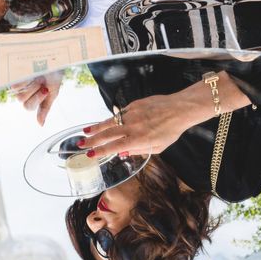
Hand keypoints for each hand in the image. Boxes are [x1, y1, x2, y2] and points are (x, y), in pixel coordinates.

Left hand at [10, 71, 62, 125]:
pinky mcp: (14, 78)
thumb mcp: (52, 94)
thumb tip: (40, 125)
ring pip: (17, 92)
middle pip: (22, 100)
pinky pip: (14, 83)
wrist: (52, 60)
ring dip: (29, 84)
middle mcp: (23, 95)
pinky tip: (31, 73)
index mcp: (33, 101)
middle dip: (33, 90)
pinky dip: (24, 78)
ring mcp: (18, 86)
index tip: (46, 89)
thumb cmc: (53, 78)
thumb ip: (45, 109)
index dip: (36, 98)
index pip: (28, 107)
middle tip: (41, 81)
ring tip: (37, 76)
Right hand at [80, 71, 250, 157]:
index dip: (101, 151)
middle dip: (92, 140)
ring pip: (110, 122)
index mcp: (139, 139)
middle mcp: (133, 126)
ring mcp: (132, 114)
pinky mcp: (134, 105)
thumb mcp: (158, 147)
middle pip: (107, 134)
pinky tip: (104, 123)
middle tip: (81, 145)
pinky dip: (111, 119)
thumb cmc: (170, 130)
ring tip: (85, 132)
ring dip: (96, 128)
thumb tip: (123, 152)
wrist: (179, 109)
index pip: (114, 146)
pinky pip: (120, 114)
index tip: (90, 154)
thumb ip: (140, 150)